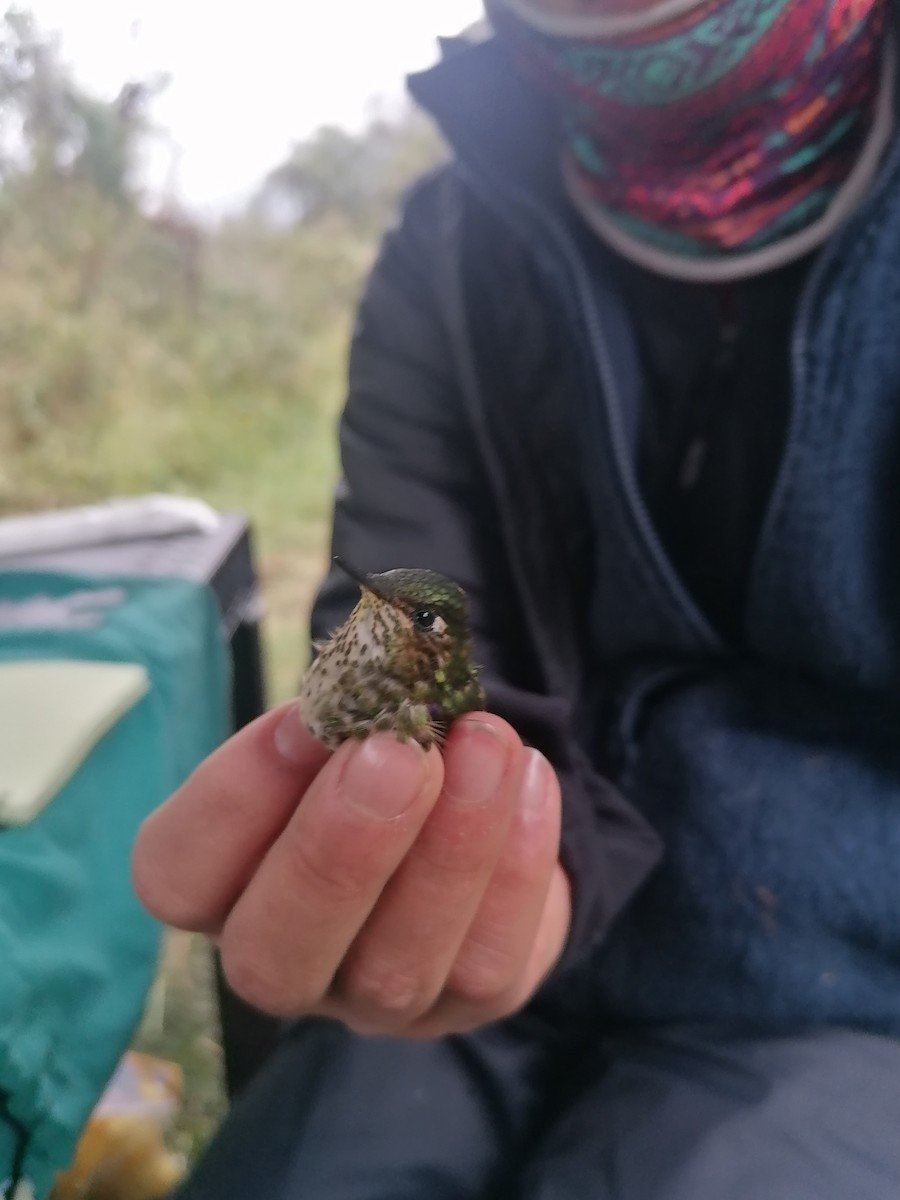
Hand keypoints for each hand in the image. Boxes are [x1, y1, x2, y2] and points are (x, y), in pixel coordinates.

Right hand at [132, 704, 570, 1037]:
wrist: (472, 803)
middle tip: (398, 752)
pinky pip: (490, 963)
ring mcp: (372, 1002)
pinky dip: (518, 865)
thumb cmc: (377, 753)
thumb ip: (339, 716)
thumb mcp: (344, 724)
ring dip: (449, 848)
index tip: (302, 717)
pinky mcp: (468, 1006)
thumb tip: (368, 689)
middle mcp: (285, 962)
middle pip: (272, 956)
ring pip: (393, 969)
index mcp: (222, 888)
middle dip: (337, 848)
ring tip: (486, 742)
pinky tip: (528, 777)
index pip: (178, 876)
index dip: (234, 797)